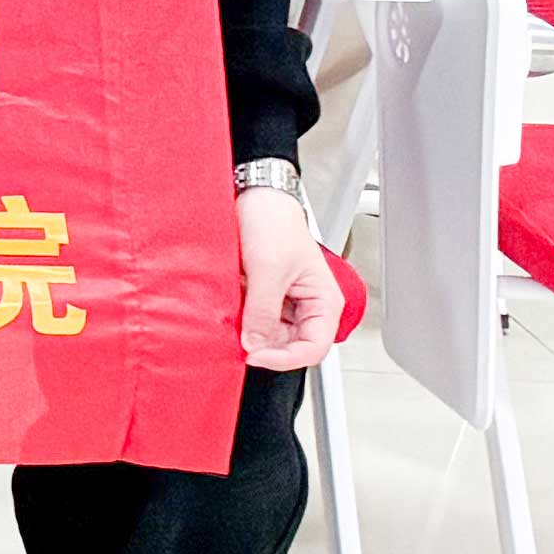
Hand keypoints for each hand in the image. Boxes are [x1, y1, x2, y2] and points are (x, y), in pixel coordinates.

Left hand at [236, 182, 338, 368]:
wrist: (254, 195)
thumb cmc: (274, 222)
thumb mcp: (268, 270)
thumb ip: (263, 311)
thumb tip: (255, 344)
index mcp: (323, 301)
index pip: (314, 348)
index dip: (286, 358)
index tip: (256, 355)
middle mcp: (308, 306)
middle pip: (291, 345)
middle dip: (266, 347)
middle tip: (238, 343)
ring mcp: (285, 301)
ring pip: (270, 334)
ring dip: (251, 334)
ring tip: (232, 324)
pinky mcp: (264, 294)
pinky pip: (255, 318)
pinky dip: (242, 320)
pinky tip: (229, 313)